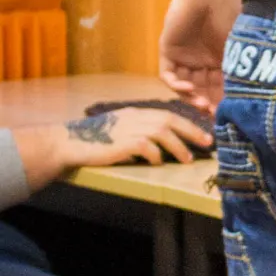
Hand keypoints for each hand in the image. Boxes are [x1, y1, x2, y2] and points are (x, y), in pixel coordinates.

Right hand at [15, 104, 214, 194]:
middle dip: (192, 131)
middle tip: (207, 143)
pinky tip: (158, 163)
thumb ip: (140, 131)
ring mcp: (128, 128)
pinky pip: (146, 147)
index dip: (188, 123)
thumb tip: (162, 145)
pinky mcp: (121, 142)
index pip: (168, 113)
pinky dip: (155, 155)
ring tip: (187, 159)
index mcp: (135, 112)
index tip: (203, 133)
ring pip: (162, 132)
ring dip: (178, 146)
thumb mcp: (121, 129)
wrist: (68, 143)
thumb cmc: (95, 140)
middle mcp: (134, 116)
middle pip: (170, 120)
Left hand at [159, 0, 239, 116]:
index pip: (220, 88)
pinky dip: (178, 86)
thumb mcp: (237, 46)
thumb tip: (244, 95)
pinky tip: (189, 89)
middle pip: (202, 91)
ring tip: (202, 105)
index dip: (224, 102)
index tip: (231, 115)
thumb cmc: (228, 12)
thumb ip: (236, 69)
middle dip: (208, 105)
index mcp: (219, 61)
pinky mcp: (168, 52)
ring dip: (193, 99)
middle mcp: (201, 62)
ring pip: (185, 88)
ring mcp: (184, 58)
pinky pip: (169, 76)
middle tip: (215, 115)